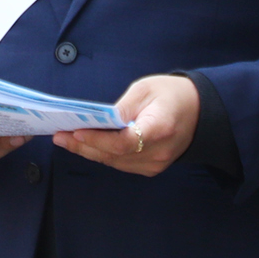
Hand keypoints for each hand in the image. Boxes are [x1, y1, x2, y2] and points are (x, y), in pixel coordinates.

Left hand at [53, 74, 197, 177]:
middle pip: (114, 155)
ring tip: (65, 140)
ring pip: (115, 162)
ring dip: (89, 152)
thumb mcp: (146, 89)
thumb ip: (122, 107)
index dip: (98, 140)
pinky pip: (121, 164)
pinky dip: (103, 155)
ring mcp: (156, 164)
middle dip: (84, 146)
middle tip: (59, 136)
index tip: (77, 132)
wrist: (199, 111)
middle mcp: (159, 152)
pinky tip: (86, 145)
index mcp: (160, 128)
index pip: (124, 142)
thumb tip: (98, 121)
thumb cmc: (172, 94)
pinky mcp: (152, 168)